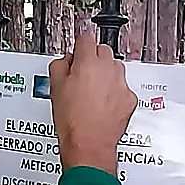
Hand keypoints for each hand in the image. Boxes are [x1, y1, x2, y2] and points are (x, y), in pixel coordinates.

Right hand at [49, 32, 137, 174]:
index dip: (79, 46)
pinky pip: (122, 88)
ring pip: (115, 68)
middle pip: (103, 50)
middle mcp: (108, 70)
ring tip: (92, 91)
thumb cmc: (72, 121)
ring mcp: (121, 84)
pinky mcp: (129, 99)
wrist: (89, 145)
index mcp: (88, 62)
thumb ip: (59, 65)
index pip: (85, 39)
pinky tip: (102, 105)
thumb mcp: (55, 88)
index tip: (77, 52)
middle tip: (82, 74)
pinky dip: (114, 92)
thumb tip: (66, 61)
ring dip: (105, 74)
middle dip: (93, 59)